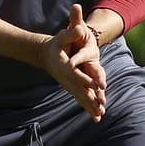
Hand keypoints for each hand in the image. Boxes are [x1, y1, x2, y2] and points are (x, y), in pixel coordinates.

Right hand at [39, 6, 105, 121]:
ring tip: (99, 117)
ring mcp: (68, 84)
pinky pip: (80, 98)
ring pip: (80, 96)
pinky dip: (87, 107)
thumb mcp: (62, 36)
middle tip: (100, 107)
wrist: (45, 54)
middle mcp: (66, 77)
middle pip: (79, 89)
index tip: (95, 86)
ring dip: (89, 106)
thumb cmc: (56, 43)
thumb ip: (71, 32)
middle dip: (89, 99)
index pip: (76, 74)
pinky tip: (96, 116)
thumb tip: (80, 28)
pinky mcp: (71, 87)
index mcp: (65, 66)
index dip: (86, 79)